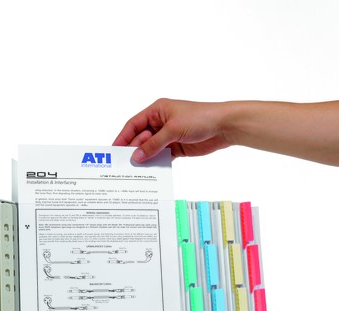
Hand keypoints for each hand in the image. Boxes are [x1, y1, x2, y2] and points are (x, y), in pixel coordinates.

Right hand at [113, 98, 230, 162]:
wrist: (224, 127)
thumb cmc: (200, 118)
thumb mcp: (173, 130)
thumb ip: (153, 145)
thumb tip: (137, 156)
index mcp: (157, 111)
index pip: (134, 124)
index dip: (123, 137)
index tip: (115, 150)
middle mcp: (161, 122)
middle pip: (141, 138)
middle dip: (134, 150)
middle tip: (126, 164)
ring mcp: (169, 136)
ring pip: (152, 149)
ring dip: (146, 158)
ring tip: (137, 171)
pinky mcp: (177, 147)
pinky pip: (163, 156)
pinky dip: (158, 163)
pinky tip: (152, 171)